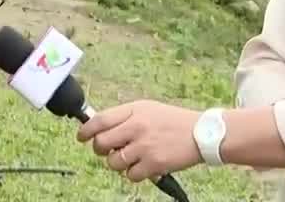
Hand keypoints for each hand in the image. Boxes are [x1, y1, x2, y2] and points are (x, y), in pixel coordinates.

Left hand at [76, 100, 202, 182]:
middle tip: (109, 150)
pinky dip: (134, 174)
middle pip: (101, 143)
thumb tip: (100, 127)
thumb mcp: (147, 109)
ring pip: (113, 162)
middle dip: (100, 149)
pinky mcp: (153, 164)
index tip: (81, 136)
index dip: (85, 130)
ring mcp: (144, 146)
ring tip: (132, 157)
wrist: (202, 134)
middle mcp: (136, 127)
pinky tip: (144, 165)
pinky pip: (130, 175)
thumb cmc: (173, 121)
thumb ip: (124, 117)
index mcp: (134, 110)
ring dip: (118, 163)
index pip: (100, 120)